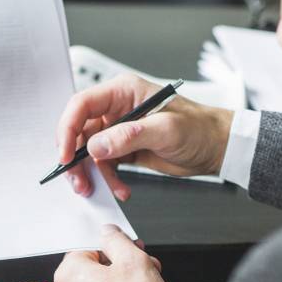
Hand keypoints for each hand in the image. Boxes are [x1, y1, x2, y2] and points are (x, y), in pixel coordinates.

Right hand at [56, 74, 234, 199]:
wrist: (215, 148)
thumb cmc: (199, 129)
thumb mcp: (166, 130)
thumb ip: (129, 136)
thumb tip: (96, 146)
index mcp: (123, 92)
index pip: (82, 105)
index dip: (68, 129)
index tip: (66, 155)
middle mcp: (116, 109)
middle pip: (79, 132)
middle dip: (76, 158)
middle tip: (80, 181)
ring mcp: (118, 130)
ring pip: (88, 152)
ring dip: (91, 174)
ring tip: (99, 189)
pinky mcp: (122, 149)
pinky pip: (103, 165)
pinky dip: (107, 180)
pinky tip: (120, 188)